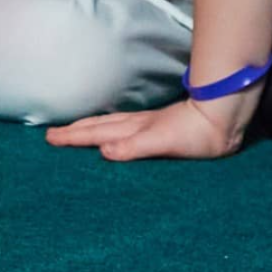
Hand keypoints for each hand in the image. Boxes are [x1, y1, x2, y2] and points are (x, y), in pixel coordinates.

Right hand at [44, 96, 246, 160]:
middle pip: (97, 127)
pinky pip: (122, 127)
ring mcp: (146, 124)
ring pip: (108, 125)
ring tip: (72, 130)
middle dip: (73, 131)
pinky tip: (112, 131)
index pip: (96, 134)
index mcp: (132, 130)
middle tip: (51, 135)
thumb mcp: (163, 144)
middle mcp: (135, 126)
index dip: (73, 137)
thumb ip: (134, 147)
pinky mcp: (158, 127)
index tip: (50, 138)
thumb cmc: (195, 135)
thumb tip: (104, 152)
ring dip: (88, 128)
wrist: (222, 119)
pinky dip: (108, 128)